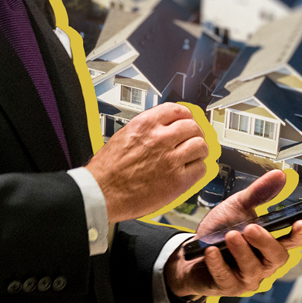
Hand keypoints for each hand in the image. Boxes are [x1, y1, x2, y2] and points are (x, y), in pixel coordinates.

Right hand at [85, 103, 208, 223]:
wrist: (101, 193)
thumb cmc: (106, 170)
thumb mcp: (123, 136)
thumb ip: (146, 130)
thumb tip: (161, 128)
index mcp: (144, 125)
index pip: (177, 110)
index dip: (186, 115)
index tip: (188, 120)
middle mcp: (160, 139)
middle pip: (193, 127)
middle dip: (195, 133)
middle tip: (194, 139)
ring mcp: (170, 160)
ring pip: (200, 146)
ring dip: (199, 151)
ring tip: (195, 156)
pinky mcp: (177, 181)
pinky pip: (200, 169)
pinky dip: (198, 169)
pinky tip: (191, 171)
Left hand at [164, 169, 301, 300]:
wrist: (192, 253)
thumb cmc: (220, 232)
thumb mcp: (238, 207)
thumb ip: (259, 193)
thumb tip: (280, 175)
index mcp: (271, 243)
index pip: (294, 240)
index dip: (301, 234)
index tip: (301, 222)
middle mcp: (264, 263)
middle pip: (277, 257)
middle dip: (266, 242)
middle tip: (251, 228)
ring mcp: (247, 277)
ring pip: (253, 269)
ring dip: (242, 251)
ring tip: (230, 235)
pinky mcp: (228, 286)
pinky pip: (226, 278)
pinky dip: (218, 263)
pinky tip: (211, 250)